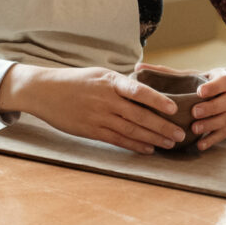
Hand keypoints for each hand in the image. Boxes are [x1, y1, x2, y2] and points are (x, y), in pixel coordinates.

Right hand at [0, 65, 185, 153]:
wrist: (44, 91)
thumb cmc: (74, 81)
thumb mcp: (99, 75)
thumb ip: (120, 84)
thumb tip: (145, 92)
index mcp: (110, 82)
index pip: (139, 91)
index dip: (158, 101)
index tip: (175, 109)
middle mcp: (106, 100)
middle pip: (140, 116)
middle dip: (163, 126)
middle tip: (181, 133)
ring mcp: (98, 117)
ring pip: (131, 130)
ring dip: (153, 138)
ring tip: (170, 143)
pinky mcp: (91, 130)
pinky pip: (117, 140)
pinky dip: (134, 145)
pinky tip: (148, 149)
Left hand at [138, 62, 225, 150]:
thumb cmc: (206, 86)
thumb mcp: (192, 76)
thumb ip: (167, 73)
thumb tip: (137, 68)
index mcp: (225, 79)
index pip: (223, 81)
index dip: (213, 87)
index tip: (199, 92)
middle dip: (211, 107)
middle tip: (194, 112)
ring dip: (211, 124)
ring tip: (194, 129)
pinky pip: (225, 134)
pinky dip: (212, 140)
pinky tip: (199, 144)